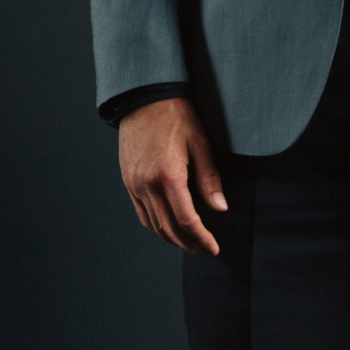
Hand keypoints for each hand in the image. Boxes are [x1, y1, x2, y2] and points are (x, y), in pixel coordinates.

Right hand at [118, 98, 226, 254]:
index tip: (214, 248)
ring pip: (153, 224)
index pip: (187, 221)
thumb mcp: (200, 144)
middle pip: (169, 228)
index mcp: (169, 177)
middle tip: (204, 250)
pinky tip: (169, 227)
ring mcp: (134, 184)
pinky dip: (156, 225)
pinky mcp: (128, 181)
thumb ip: (210, 180)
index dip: (202, 239)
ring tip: (189, 243)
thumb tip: (220, 208)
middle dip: (188, 244)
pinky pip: (141, 213)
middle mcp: (148, 185)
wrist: (144, 99)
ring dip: (172, 238)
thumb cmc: (177, 117)